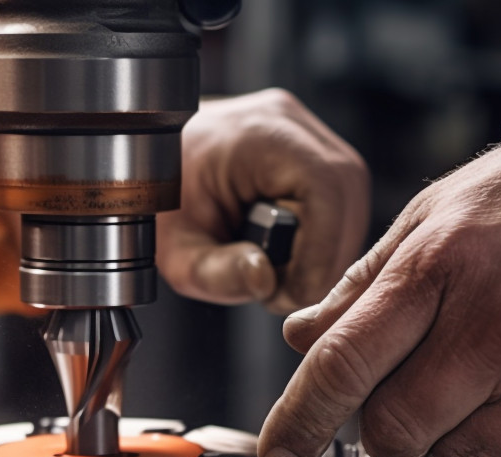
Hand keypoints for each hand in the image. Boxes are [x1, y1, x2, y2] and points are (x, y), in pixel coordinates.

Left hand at [158, 89, 369, 313]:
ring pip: (350, 197)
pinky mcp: (310, 147)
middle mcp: (287, 121)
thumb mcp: (175, 250)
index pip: (323, 188)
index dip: (320, 249)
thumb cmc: (161, 200)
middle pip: (346, 192)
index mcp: (255, 136)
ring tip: (281, 274)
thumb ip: (217, 272)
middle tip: (283, 291)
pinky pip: (339, 196)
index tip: (292, 291)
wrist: (150, 165)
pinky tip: (289, 251)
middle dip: (325, 254)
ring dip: (327, 247)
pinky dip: (323, 234)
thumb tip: (266, 279)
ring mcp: (304, 130)